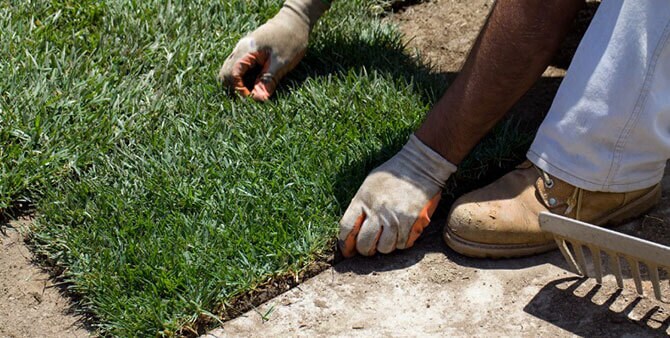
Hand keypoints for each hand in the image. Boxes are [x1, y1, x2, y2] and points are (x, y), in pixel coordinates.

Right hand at [218, 0, 328, 100]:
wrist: (295, 21)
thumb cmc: (291, 39)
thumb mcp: (281, 63)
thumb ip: (268, 81)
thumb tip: (259, 99)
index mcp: (246, 51)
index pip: (231, 75)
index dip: (240, 91)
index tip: (254, 99)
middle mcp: (239, 50)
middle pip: (225, 74)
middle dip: (236, 89)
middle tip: (254, 96)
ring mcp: (241, 50)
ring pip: (229, 71)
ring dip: (239, 84)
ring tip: (255, 90)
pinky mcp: (247, 52)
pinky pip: (237, 67)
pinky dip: (243, 78)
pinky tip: (256, 82)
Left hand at [339, 135, 456, 256]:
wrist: (420, 165)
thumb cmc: (392, 174)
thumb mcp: (368, 185)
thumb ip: (360, 206)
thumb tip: (353, 230)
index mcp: (362, 199)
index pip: (346, 228)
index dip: (345, 244)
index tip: (348, 251)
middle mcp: (377, 210)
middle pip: (365, 244)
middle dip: (365, 250)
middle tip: (369, 249)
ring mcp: (395, 217)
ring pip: (385, 248)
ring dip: (385, 247)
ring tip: (388, 238)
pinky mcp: (412, 221)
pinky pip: (403, 244)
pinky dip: (402, 243)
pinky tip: (402, 233)